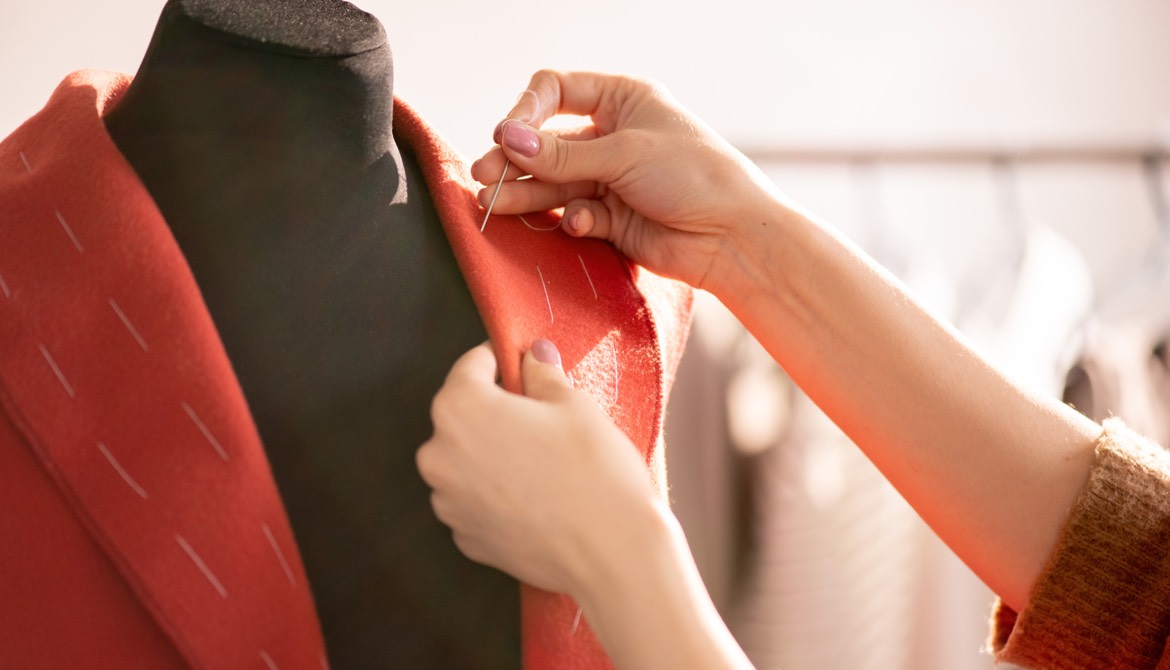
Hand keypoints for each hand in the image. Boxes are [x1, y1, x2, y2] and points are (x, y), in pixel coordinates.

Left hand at [416, 340, 659, 598]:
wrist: (611, 551)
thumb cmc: (593, 469)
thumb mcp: (573, 404)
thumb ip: (541, 373)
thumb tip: (532, 356)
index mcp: (459, 408)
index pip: (472, 366)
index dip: (502, 360)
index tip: (525, 364)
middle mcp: (438, 455)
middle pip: (462, 415)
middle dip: (495, 409)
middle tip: (541, 416)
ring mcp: (448, 502)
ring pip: (466, 460)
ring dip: (493, 453)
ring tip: (541, 461)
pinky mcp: (465, 538)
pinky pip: (475, 500)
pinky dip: (497, 493)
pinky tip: (536, 495)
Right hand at [470, 70, 779, 293]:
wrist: (733, 237)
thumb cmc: (695, 175)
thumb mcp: (625, 153)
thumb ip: (563, 153)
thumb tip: (507, 140)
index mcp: (621, 99)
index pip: (555, 91)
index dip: (526, 112)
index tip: (506, 137)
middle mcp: (612, 135)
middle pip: (546, 142)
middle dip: (514, 160)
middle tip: (483, 177)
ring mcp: (610, 178)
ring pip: (554, 182)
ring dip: (526, 193)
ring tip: (493, 204)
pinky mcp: (611, 217)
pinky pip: (574, 214)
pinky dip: (572, 219)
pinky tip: (580, 224)